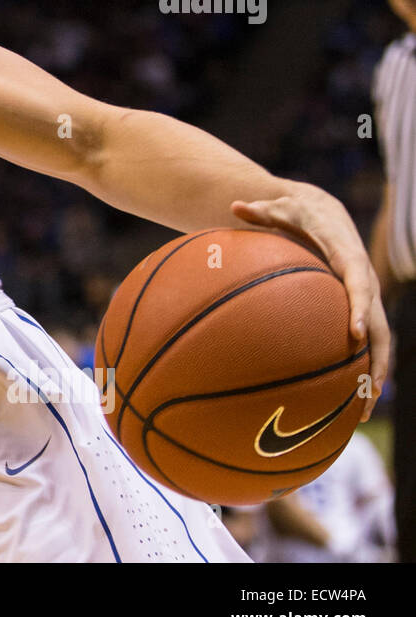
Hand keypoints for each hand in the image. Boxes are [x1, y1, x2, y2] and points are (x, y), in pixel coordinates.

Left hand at [231, 186, 389, 420]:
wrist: (323, 212)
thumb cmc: (297, 212)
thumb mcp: (280, 207)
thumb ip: (260, 209)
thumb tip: (234, 204)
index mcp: (348, 258)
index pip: (360, 284)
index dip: (360, 308)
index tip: (354, 334)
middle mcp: (364, 281)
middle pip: (381, 325)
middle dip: (377, 358)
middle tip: (368, 390)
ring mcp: (364, 299)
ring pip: (379, 342)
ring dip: (374, 376)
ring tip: (360, 412)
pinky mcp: (357, 310)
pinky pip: (364, 344)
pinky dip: (360, 369)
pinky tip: (346, 400)